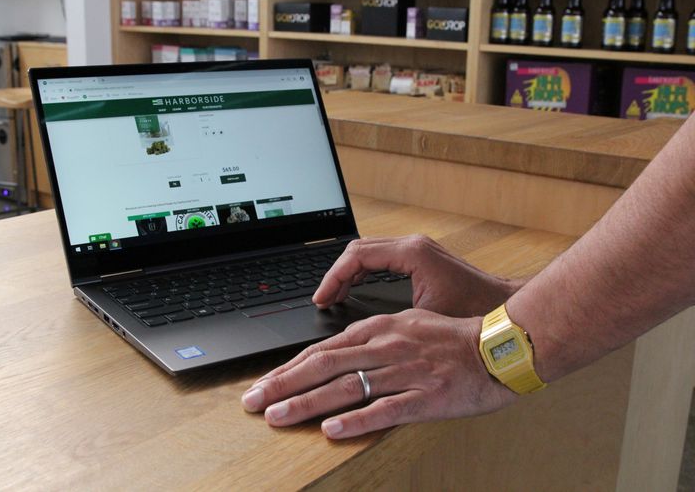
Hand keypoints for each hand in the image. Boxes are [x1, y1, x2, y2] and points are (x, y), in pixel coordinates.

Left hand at [241, 309, 516, 438]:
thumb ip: (371, 337)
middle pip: (323, 366)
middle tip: (253, 401)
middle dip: (283, 384)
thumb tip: (336, 351)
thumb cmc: (452, 337)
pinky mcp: (425, 397)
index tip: (263, 382)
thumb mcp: (407, 323)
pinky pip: (385, 409)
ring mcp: (405, 372)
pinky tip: (331, 430)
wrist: (500, 347)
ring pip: (346, 387)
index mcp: (379, 328)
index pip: (323, 349)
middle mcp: (386, 347)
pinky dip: (356, 420)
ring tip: (277, 417)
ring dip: (306, 403)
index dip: (289, 367)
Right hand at [313, 235, 521, 316]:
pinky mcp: (419, 258)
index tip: (322, 299)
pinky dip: (362, 273)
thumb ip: (389, 319)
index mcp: (412, 253)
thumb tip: (356, 334)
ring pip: (367, 251)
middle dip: (336, 273)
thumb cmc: (473, 313)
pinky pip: (380, 258)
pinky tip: (353, 291)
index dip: (333, 277)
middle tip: (323, 299)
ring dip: (348, 272)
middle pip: (358, 249)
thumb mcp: (424, 319)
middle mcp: (412, 245)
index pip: (357, 255)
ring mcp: (416, 249)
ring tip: (332, 297)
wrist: (504, 310)